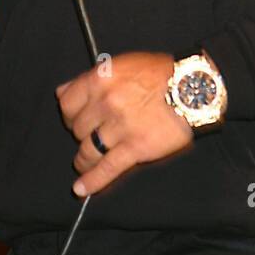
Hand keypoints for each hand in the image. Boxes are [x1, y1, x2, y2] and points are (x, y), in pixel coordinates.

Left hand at [54, 51, 192, 196]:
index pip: (67, 102)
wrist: (194, 87)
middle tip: (91, 135)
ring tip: (83, 162)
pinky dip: (92, 181)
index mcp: (101, 79)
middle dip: (81, 133)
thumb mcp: (122, 64)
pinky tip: (81, 189)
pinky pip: (107, 168)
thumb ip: (91, 79)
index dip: (70, 113)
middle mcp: (107, 102)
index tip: (75, 118)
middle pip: (77, 128)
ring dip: (83, 159)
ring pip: (88, 150)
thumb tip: (61, 92)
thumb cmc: (160, 73)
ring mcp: (120, 127)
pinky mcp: (135, 148)